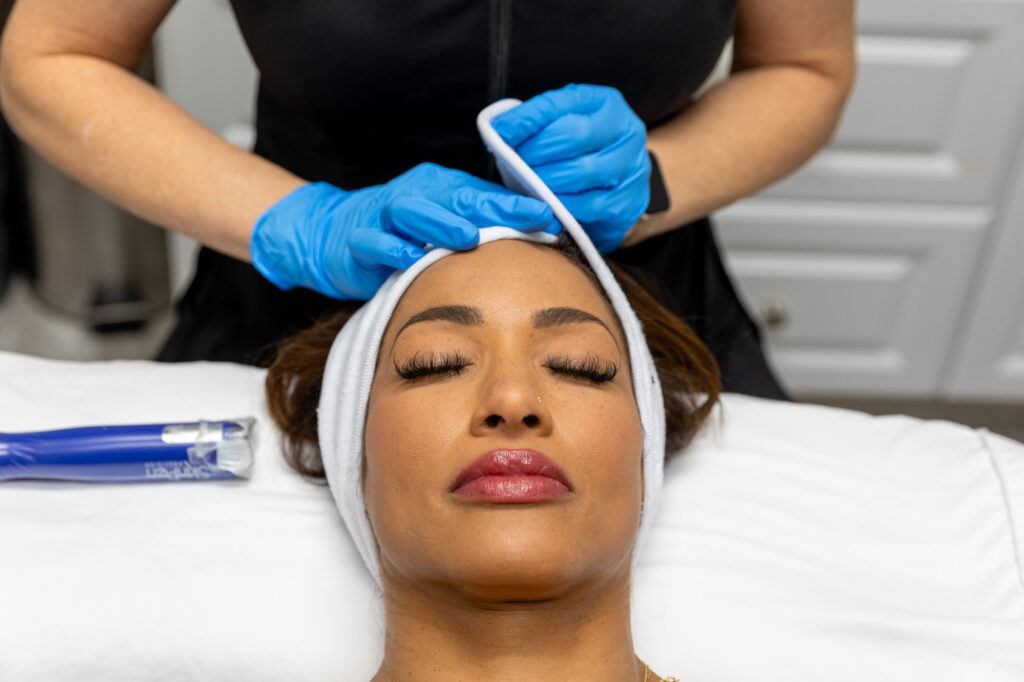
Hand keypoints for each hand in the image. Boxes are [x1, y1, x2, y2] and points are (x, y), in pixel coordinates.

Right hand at [250, 163, 554, 298]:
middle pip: (455, 197)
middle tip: (526, 219)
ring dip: (440, 223)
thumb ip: (479, 226)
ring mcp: (383, 216)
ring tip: (468, 237)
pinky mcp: (357, 240)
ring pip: (412, 212)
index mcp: (438, 188)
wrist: (330, 233)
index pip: (482, 194)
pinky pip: (374, 242)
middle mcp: (414, 196)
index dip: (515, 205)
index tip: (548, 216)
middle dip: (493, 209)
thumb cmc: (400, 233)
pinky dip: (391, 248)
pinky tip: (409, 258)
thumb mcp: (441, 224)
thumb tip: (534, 234)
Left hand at [492, 83, 650, 252]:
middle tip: (516, 166)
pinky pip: (595, 206)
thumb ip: (535, 124)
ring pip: (586, 172)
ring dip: (549, 183)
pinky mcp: (632, 201)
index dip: (528, 119)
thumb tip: (497, 129)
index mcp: (605, 103)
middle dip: (538, 152)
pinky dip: (566, 208)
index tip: (501, 133)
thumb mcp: (560, 126)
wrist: (615, 183)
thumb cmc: (579, 152)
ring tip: (528, 188)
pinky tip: (550, 208)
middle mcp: (627, 130)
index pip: (561, 104)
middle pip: (576, 135)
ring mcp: (634, 166)